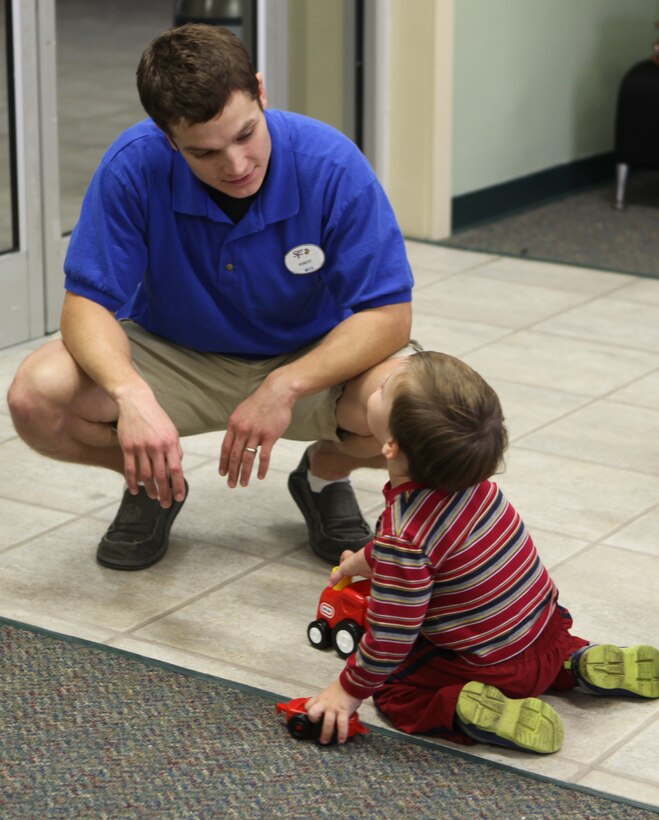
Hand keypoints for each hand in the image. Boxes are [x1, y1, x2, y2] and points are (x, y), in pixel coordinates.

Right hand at [115, 384, 184, 506]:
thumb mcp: (172, 431)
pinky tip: (135, 491)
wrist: (136, 402)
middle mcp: (156, 446)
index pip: (176, 470)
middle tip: (166, 504)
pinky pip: (130, 469)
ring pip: (146, 475)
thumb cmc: (157, 418)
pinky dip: (132, 482)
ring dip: (150, 490)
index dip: (178, 486)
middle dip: (165, 493)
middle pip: (161, 476)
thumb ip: (176, 449)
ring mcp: (140, 447)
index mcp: (170, 443)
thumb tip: (178, 467)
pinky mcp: (127, 447)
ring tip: (154, 498)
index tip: (180, 498)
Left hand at [219, 378, 295, 487]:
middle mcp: (242, 430)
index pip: (225, 447)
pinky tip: (260, 476)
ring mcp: (256, 433)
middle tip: (231, 484)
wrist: (277, 392)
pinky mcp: (270, 436)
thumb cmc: (261, 402)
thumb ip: (238, 427)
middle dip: (232, 472)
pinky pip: (264, 456)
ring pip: (247, 458)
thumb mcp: (243, 411)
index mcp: (234, 424)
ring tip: (243, 484)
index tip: (222, 473)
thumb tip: (235, 442)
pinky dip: (261, 468)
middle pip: (235, 456)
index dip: (223, 462)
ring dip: (244, 473)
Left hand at [305, 680, 362, 744]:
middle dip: (313, 722)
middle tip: (316, 727)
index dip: (308, 712)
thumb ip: (325, 701)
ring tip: (325, 741)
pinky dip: (341, 734)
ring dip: (326, 734)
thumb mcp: (329, 692)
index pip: (308, 705)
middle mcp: (325, 703)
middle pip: (313, 713)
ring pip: (327, 723)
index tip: (311, 718)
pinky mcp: (344, 711)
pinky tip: (341, 740)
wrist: (352, 682)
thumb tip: (325, 710)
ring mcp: (334, 708)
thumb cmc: (341, 687)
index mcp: (320, 698)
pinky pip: (341, 725)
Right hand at [329, 547, 371, 586]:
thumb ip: (335, 577)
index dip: (341, 562)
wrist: (368, 564)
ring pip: (356, 570)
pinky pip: (362, 576)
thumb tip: (329, 584)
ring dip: (354, 575)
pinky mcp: (366, 571)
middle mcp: (355, 559)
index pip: (343, 556)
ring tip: (350, 583)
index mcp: (348, 555)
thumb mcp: (341, 569)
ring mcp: (361, 565)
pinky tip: (357, 584)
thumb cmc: (354, 562)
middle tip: (344, 579)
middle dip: (347, 572)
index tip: (338, 570)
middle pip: (350, 565)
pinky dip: (359, 580)